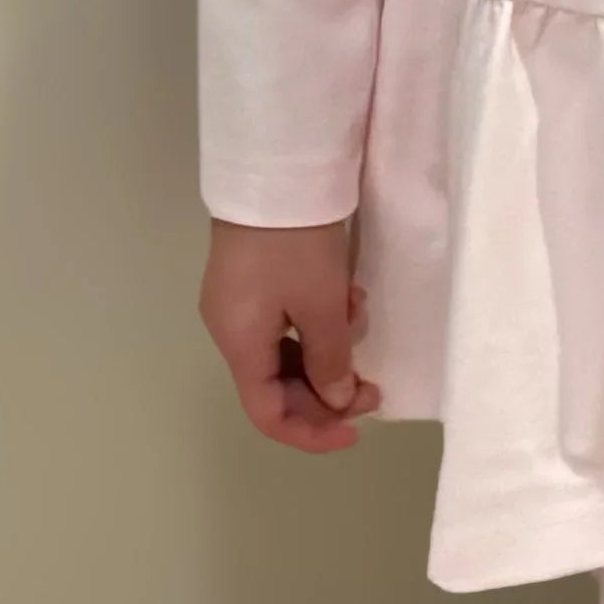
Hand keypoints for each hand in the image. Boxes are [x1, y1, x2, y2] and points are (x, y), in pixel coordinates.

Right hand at [201, 216, 376, 448]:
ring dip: (328, 352)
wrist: (274, 170)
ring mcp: (238, 304)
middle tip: (374, 385)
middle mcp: (230, 330)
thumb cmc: (295, 242)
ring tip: (360, 318)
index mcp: (239, 344)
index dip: (311, 433)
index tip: (355, 430)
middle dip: (328, 392)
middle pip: (277, 386)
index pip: (266, 413)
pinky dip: (319, 324)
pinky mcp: (253, 280)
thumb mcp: (322, 305)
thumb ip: (330, 361)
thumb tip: (337, 401)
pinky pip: (285, 323)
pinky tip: (347, 297)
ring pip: (286, 353)